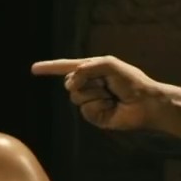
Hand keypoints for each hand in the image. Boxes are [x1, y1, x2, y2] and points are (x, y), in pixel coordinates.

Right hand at [30, 55, 161, 131]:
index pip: (66, 68)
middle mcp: (89, 85)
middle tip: (105, 84)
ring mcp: (91, 101)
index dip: (50, 68)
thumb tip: (70, 82)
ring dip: (94, 94)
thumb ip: (87, 68)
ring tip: (111, 96)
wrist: (146, 102)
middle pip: (69, 83)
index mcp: (92, 70)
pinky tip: (111, 107)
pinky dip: (98, 106)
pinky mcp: (95, 116)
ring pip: (76, 97)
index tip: (34, 69)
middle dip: (85, 81)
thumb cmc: (131, 81)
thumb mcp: (108, 64)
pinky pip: (85, 110)